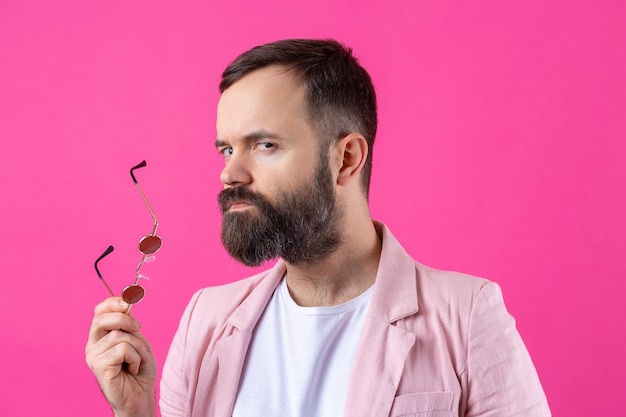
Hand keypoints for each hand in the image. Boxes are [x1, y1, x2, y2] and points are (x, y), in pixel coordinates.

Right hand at [85, 297, 156, 416]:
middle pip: (103, 319)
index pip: (100, 311)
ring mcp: (93, 356)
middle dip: (125, 319)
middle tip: (138, 328)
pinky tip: (133, 368)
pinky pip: (122, 350)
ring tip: (139, 360)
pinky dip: (135, 357)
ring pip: (120, 336)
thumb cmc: (139, 369)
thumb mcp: (138, 340)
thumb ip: (129, 324)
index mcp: (101, 336)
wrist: (141, 396)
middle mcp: (93, 345)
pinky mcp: (98, 367)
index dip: (113, 302)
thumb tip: (128, 302)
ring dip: (138, 347)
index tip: (128, 302)